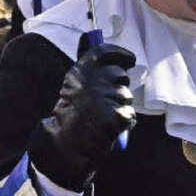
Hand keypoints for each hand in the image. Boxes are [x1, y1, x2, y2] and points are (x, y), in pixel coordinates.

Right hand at [28, 44, 135, 191]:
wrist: (65, 143)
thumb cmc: (69, 116)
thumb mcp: (73, 86)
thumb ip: (90, 72)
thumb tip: (109, 57)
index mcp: (81, 71)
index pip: (105, 52)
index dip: (120, 53)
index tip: (129, 59)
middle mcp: (95, 80)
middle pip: (120, 75)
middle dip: (119, 86)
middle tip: (108, 99)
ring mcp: (107, 97)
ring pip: (126, 96)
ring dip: (120, 106)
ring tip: (104, 116)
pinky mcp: (118, 115)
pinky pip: (129, 114)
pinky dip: (123, 122)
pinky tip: (109, 127)